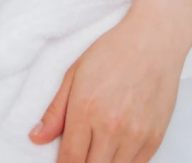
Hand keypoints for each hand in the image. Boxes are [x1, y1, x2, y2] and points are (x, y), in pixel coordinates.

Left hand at [29, 5, 184, 162]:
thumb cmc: (114, 52)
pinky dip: (124, 162)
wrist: (153, 41)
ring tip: (98, 148)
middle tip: (81, 152)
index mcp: (85, 109)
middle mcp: (110, 127)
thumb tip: (36, 138)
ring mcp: (135, 136)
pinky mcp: (154, 139)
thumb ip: (56, 110)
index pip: (69, 160)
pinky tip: (117, 149)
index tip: (63, 162)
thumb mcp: (75, 73)